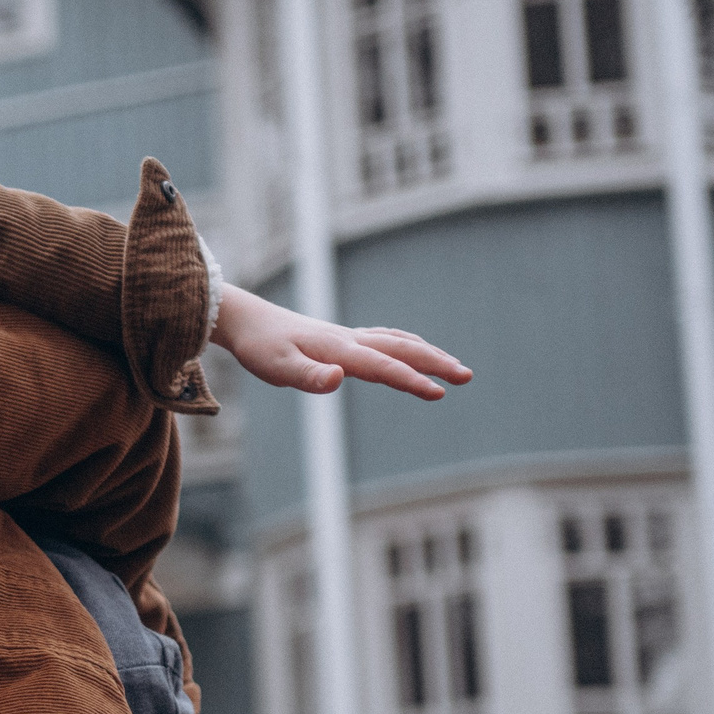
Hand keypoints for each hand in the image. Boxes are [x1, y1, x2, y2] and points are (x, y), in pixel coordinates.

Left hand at [212, 284, 471, 400]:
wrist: (246, 320)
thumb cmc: (260, 347)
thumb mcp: (277, 368)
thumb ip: (308, 376)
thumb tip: (337, 379)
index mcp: (339, 350)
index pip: (384, 367)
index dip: (411, 380)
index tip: (439, 393)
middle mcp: (349, 340)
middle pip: (402, 349)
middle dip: (435, 362)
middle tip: (467, 376)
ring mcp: (347, 338)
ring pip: (397, 342)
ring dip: (426, 353)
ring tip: (453, 366)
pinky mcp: (340, 340)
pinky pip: (383, 340)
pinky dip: (405, 345)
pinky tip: (410, 351)